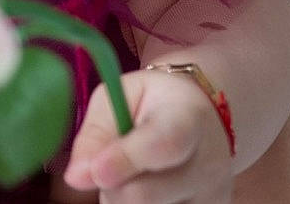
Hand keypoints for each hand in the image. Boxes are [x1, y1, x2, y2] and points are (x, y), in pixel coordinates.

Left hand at [61, 68, 235, 203]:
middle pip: (147, 195)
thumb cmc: (152, 104)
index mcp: (189, 118)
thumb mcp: (120, 97)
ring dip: (123, 201)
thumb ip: (96, 134)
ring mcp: (213, 198)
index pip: (163, 144)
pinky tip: (147, 191)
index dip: (126, 160)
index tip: (97, 171)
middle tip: (105, 166)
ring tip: (133, 175)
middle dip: (112, 186)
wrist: (201, 118)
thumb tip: (77, 178)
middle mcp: (209, 163)